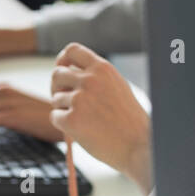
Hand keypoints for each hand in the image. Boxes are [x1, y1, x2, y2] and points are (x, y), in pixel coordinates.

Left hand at [49, 43, 151, 193]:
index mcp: (103, 68)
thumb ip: (96, 77)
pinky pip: (55, 116)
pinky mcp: (71, 120)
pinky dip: (64, 124)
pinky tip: (81, 130)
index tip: (63, 69)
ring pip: (56, 98)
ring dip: (64, 108)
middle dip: (57, 87)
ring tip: (85, 120)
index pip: (72, 50)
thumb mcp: (117, 86)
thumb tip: (68, 72)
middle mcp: (90, 80)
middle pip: (57, 74)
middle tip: (66, 100)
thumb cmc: (130, 120)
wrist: (139, 145)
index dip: (62, 59)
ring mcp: (80, 99)